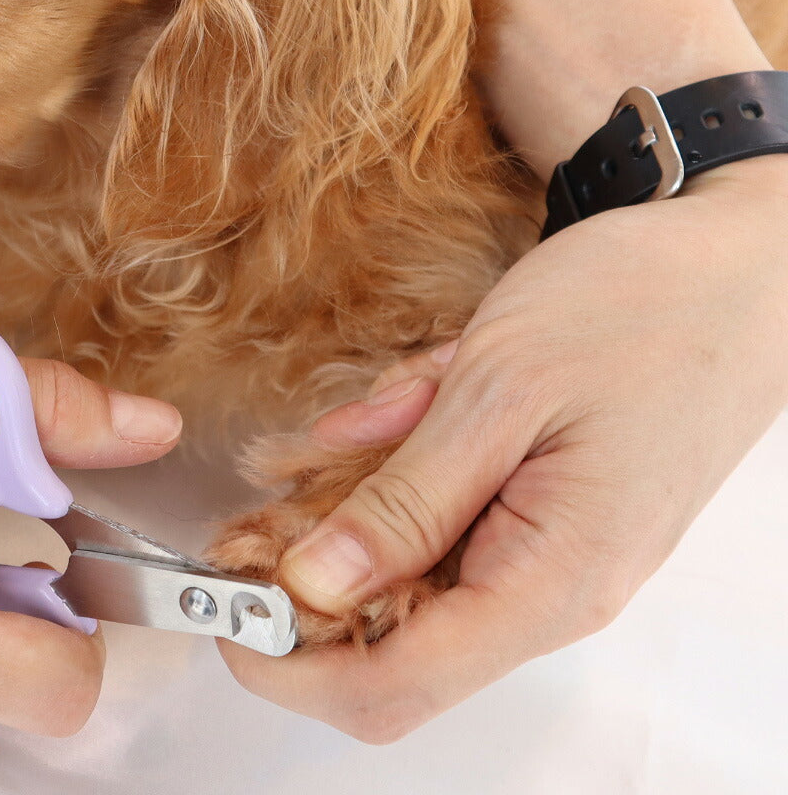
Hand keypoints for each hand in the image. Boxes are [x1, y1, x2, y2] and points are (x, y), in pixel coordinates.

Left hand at [219, 155, 787, 740]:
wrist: (735, 272)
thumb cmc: (638, 311)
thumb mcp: (499, 390)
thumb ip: (406, 496)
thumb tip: (314, 582)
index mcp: (550, 580)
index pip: (393, 685)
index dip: (289, 664)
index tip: (223, 607)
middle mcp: (550, 589)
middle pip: (394, 646)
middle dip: (307, 586)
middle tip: (259, 509)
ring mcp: (547, 554)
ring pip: (413, 580)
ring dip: (352, 520)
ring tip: (334, 443)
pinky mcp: (539, 514)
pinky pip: (444, 526)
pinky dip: (395, 480)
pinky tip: (393, 418)